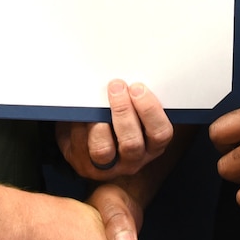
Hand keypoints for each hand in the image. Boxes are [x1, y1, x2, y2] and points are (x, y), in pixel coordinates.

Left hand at [57, 80, 173, 179]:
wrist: (93, 144)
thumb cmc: (119, 121)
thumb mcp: (136, 112)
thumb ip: (137, 99)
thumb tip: (129, 73)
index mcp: (152, 145)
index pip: (160, 133)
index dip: (150, 110)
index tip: (137, 88)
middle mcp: (132, 160)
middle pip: (132, 143)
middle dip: (123, 111)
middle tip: (116, 87)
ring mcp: (107, 166)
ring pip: (103, 150)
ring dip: (98, 121)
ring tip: (95, 102)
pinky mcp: (83, 164)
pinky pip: (79, 146)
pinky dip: (79, 125)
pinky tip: (80, 111)